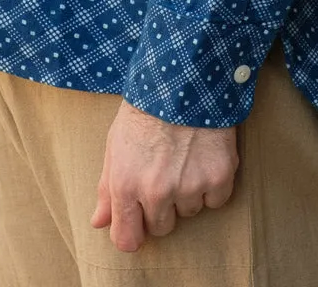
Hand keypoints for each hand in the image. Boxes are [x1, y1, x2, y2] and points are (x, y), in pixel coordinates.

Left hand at [90, 100, 238, 252]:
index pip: (127, 240)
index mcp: (125, 186)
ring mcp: (190, 186)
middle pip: (162, 227)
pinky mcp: (219, 177)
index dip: (132, 232)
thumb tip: (98, 222)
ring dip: (188, 192)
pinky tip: (205, 156)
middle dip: (162, 207)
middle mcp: (156, 192)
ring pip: (190, 211)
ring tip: (185, 156)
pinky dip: (213, 184)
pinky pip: (216, 200)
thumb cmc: (145, 109)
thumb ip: (107, 187)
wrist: (184, 78)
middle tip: (165, 172)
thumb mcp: (115, 143)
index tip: (138, 222)